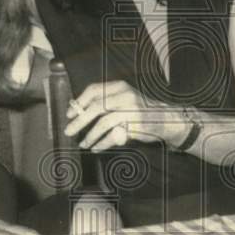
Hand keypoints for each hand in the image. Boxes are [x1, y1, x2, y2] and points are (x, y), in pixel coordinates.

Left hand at [63, 80, 187, 151]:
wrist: (165, 119)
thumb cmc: (138, 110)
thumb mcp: (123, 99)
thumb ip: (104, 103)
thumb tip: (76, 111)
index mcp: (120, 87)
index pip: (94, 90)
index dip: (79, 101)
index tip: (69, 114)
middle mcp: (126, 96)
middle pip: (97, 107)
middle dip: (80, 120)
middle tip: (69, 131)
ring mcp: (133, 111)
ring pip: (105, 122)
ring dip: (91, 135)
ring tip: (84, 144)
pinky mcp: (137, 126)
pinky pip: (115, 136)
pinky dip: (103, 143)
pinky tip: (97, 148)